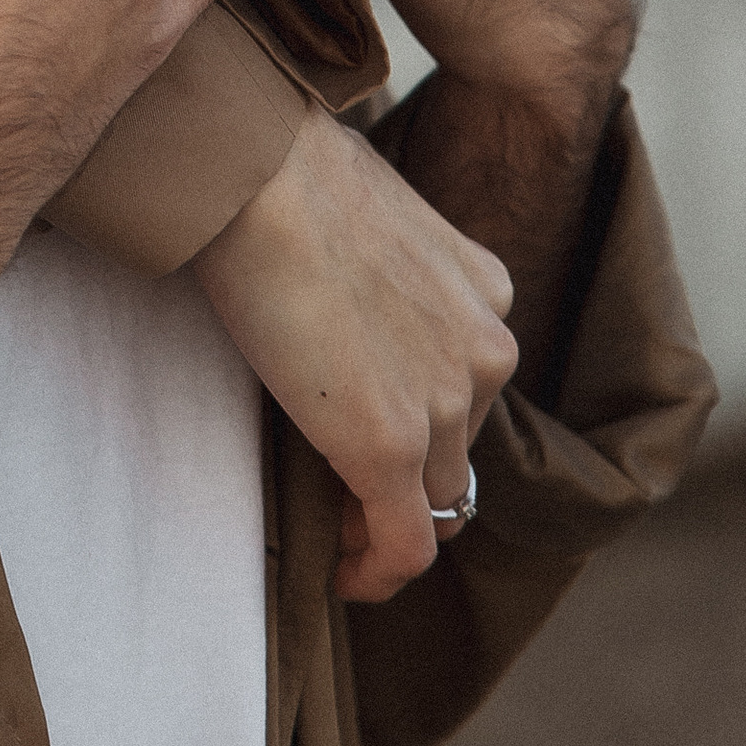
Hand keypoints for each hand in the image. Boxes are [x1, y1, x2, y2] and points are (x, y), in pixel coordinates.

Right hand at [191, 106, 515, 599]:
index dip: (426, 424)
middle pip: (458, 449)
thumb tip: (330, 282)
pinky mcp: (391, 449)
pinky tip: (342, 577)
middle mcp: (486, 351)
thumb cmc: (284, 168)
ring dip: (387, 521)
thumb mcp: (366, 213)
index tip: (371, 436)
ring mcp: (446, 405)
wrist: (259, 170)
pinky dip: (376, 572)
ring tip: (335, 530)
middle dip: (410, 479)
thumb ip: (377, 268)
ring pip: (432, 502)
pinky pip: (404, 545)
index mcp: (485, 292)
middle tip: (345, 492)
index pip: (468, 387)